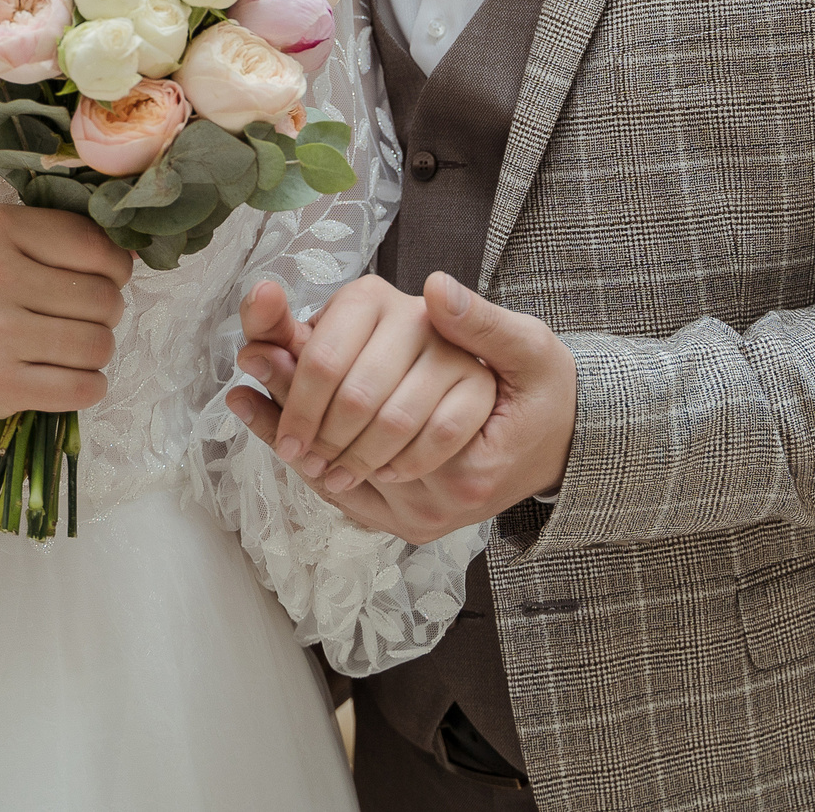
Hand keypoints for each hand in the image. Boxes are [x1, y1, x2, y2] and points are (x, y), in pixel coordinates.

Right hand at [0, 206, 132, 438]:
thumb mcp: (1, 245)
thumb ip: (64, 239)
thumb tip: (134, 254)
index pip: (95, 245)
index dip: (114, 268)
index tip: (98, 280)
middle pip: (103, 298)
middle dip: (106, 314)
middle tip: (78, 319)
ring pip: (99, 344)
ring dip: (97, 352)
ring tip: (69, 349)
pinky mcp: (0, 384)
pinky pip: (83, 388)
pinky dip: (89, 387)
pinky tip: (67, 378)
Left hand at [227, 272, 577, 544]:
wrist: (566, 451)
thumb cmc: (545, 395)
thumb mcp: (529, 349)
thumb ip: (483, 324)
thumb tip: (435, 289)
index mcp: (464, 462)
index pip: (363, 407)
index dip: (307, 375)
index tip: (259, 347)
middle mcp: (436, 504)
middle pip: (336, 446)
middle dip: (289, 406)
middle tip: (248, 362)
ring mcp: (420, 522)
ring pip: (331, 478)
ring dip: (291, 438)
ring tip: (251, 397)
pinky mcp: (409, 527)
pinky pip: (342, 496)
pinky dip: (308, 459)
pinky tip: (279, 430)